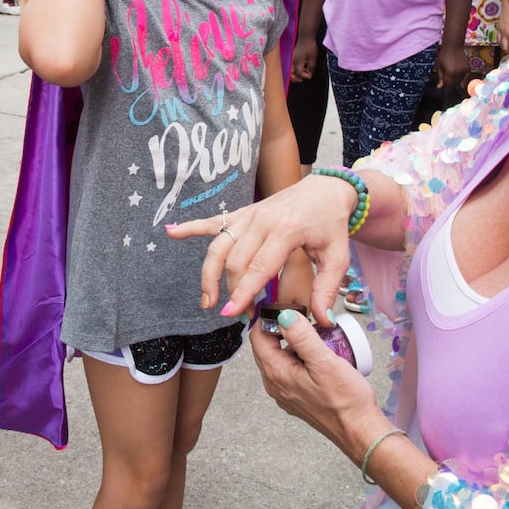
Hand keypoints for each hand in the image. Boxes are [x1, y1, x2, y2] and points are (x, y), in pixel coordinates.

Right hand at [167, 175, 357, 317]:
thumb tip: (321, 320)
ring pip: (219, 247)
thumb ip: (327, 288)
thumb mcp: (337, 256)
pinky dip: (190, 227)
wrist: (326, 188)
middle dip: (231, 291)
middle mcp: (261, 220)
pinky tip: (171, 232)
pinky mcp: (242, 213)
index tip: (231, 313)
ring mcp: (249, 215)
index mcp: (285, 230)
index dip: (242, 292)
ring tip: (207, 300)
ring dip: (209, 274)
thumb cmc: (331, 222)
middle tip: (237, 314)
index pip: (257, 267)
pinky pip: (212, 221)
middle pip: (234, 262)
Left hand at [250, 311, 378, 442]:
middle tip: (303, 318)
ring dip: (292, 344)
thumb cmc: (345, 400)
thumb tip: (283, 316)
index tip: (287, 308)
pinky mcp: (297, 398)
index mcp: (277, 374)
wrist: (359, 430)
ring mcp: (285, 394)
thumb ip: (302, 337)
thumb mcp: (324, 361)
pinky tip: (318, 356)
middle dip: (280, 329)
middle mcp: (275, 385)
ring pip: (279, 359)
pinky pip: (290, 371)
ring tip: (314, 335)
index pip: (257, 337)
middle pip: (266, 348)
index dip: (268, 318)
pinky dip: (299, 358)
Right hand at [291, 34, 318, 82]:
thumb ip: (311, 67)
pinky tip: (302, 67)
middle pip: (290, 74)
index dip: (305, 76)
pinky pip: (291, 65)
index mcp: (297, 61)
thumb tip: (310, 74)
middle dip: (296, 78)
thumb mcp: (313, 58)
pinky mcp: (292, 56)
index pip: (299, 73)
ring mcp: (291, 58)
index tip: (310, 74)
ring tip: (303, 73)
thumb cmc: (309, 45)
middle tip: (301, 79)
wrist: (306, 36)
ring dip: (295, 74)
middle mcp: (292, 61)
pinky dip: (295, 69)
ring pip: (290, 70)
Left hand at [434, 41, 469, 89]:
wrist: (453, 45)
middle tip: (446, 73)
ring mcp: (464, 71)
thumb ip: (440, 77)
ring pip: (459, 80)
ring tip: (452, 70)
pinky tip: (459, 74)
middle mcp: (458, 73)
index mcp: (450, 73)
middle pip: (453, 83)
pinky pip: (465, 77)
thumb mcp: (439, 66)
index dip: (444, 82)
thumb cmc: (444, 55)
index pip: (447, 84)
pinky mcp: (468, 68)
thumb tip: (439, 87)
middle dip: (449, 81)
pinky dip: (462, 77)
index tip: (442, 77)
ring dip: (455, 79)